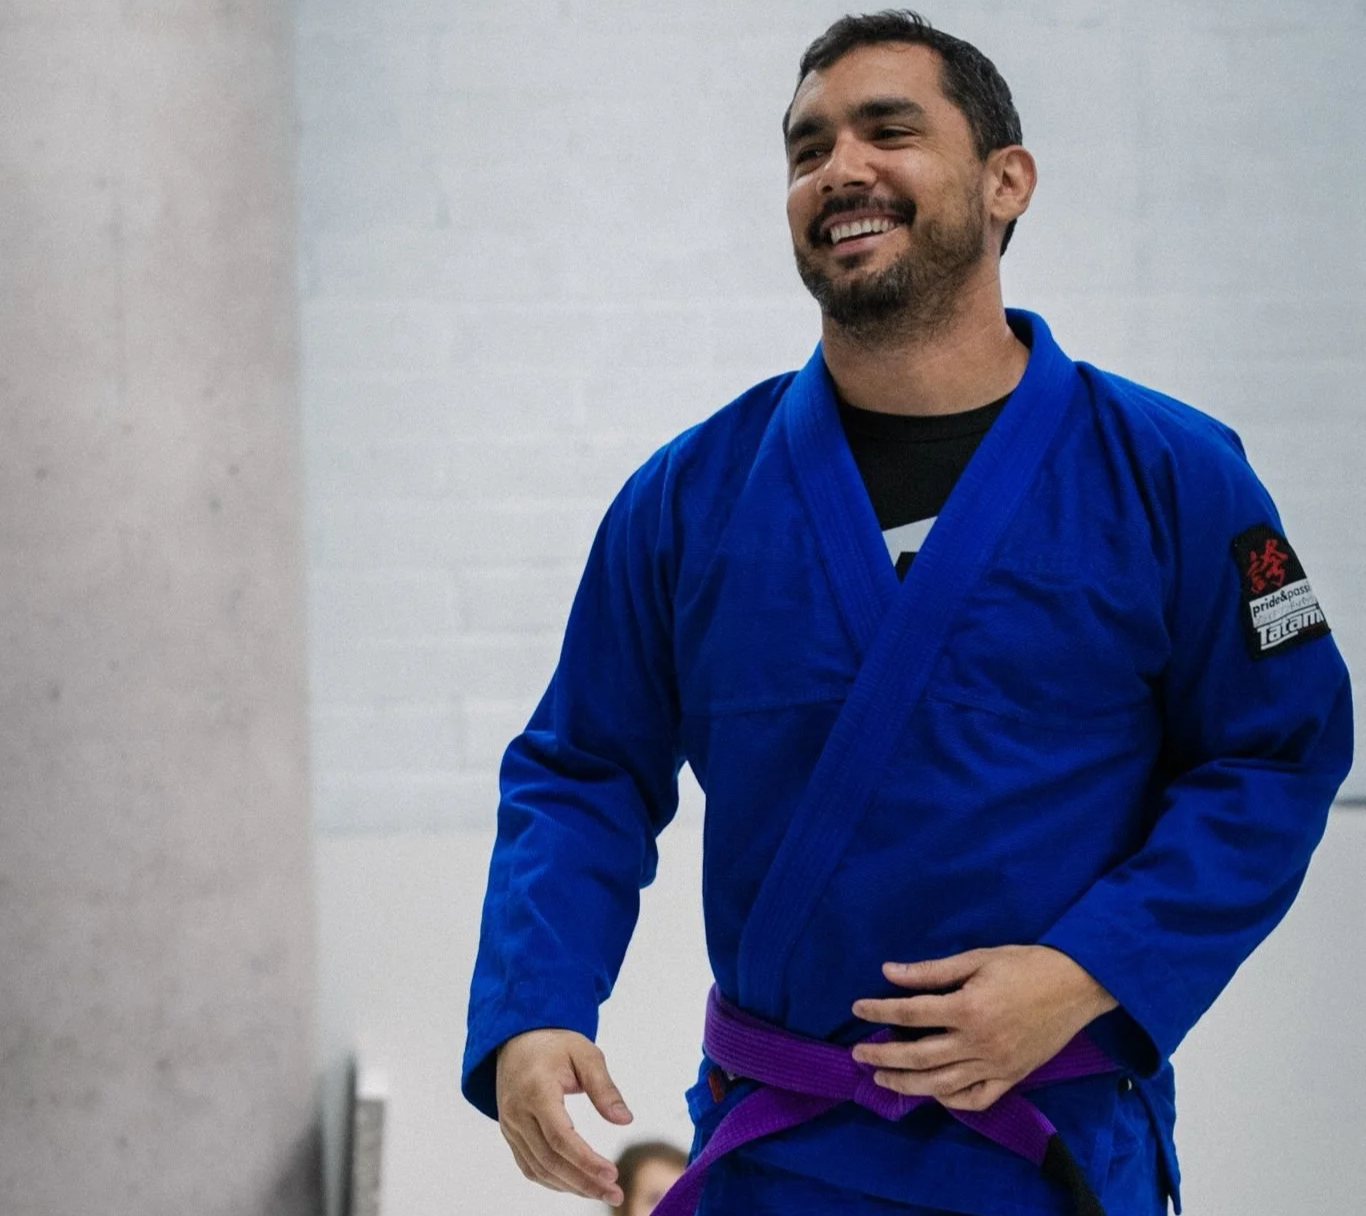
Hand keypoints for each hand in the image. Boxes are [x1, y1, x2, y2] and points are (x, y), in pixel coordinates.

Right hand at [495, 1028, 633, 1203]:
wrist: (517, 1039)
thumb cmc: (555, 1044)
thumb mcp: (586, 1054)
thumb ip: (604, 1087)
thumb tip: (625, 1120)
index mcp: (536, 1089)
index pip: (560, 1136)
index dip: (585, 1160)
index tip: (612, 1174)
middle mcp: (517, 1112)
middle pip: (550, 1159)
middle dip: (584, 1182)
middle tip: (615, 1193)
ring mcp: (510, 1125)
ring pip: (538, 1168)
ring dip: (570, 1186)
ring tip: (602, 1193)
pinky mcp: (510, 1133)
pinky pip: (530, 1166)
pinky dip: (553, 1180)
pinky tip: (576, 1185)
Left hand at [850, 945, 1116, 1112]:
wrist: (1077, 985)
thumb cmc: (1025, 964)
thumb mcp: (977, 958)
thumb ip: (932, 971)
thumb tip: (888, 972)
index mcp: (968, 1008)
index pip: (911, 1014)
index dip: (880, 1010)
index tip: (858, 1008)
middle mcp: (978, 1043)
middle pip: (919, 1056)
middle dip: (883, 1057)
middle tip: (858, 1055)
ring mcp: (996, 1065)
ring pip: (942, 1085)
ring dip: (907, 1084)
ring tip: (882, 1079)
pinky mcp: (1012, 1077)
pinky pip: (977, 1099)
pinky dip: (951, 1100)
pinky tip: (933, 1092)